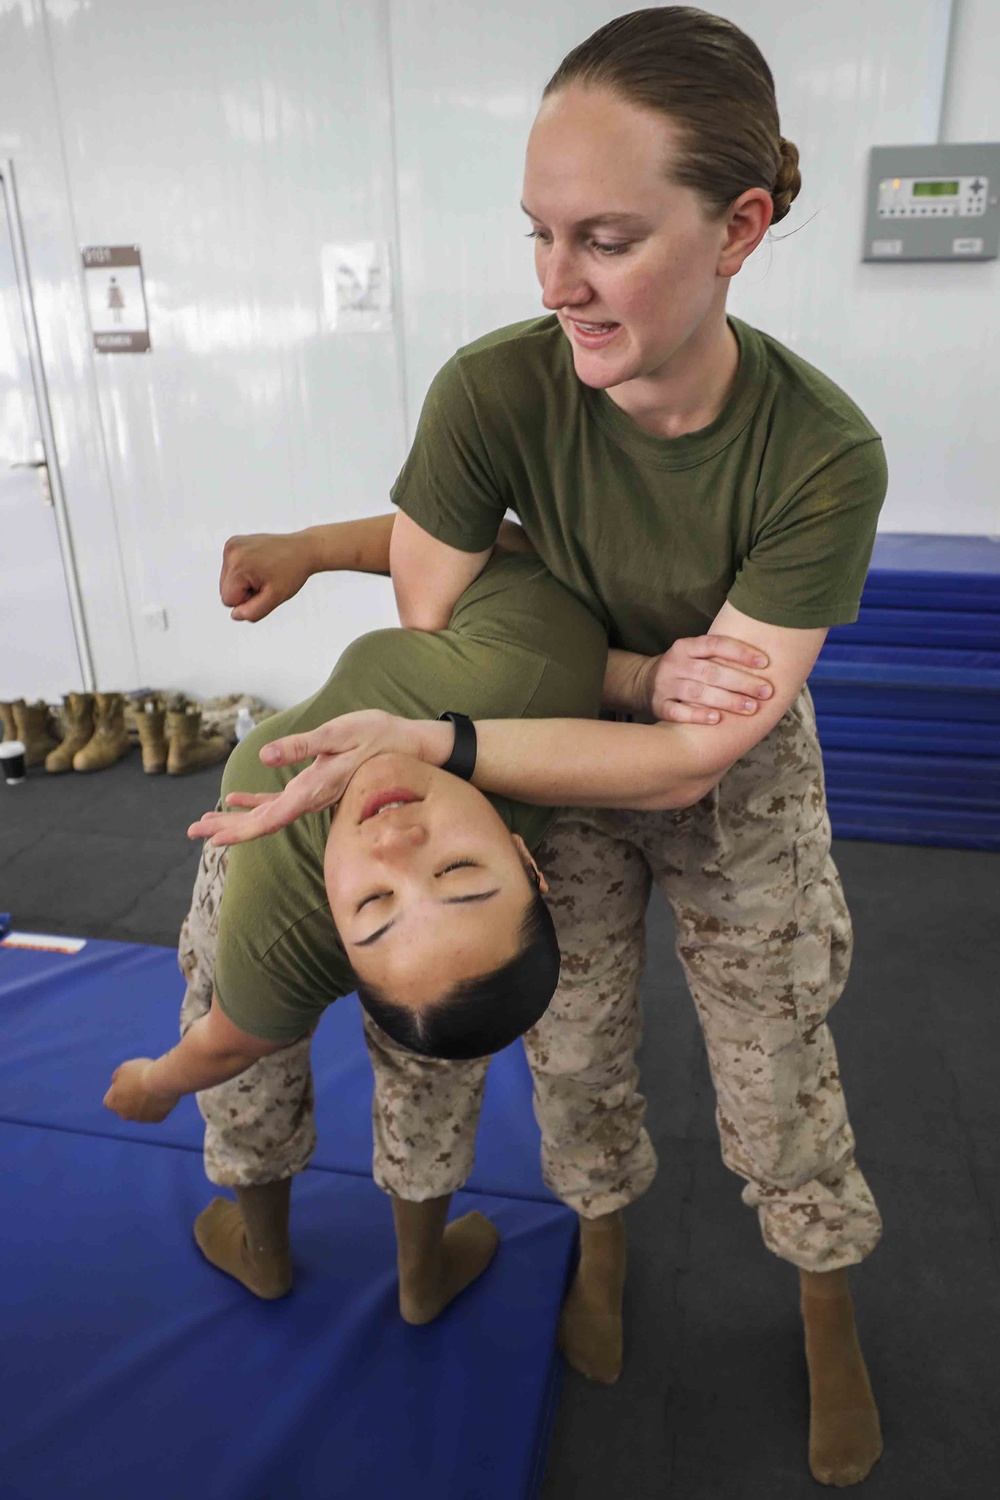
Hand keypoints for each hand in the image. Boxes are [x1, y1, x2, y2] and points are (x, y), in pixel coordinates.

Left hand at [103, 1059, 179, 1122]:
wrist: (162, 1082)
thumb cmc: (140, 1073)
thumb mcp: (124, 1068)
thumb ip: (117, 1076)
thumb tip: (117, 1081)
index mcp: (112, 1103)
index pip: (110, 1100)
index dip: (117, 1090)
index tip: (127, 1081)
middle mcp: (124, 1115)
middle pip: (125, 1108)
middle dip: (131, 1099)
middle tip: (140, 1084)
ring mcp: (141, 1118)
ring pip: (141, 1110)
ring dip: (145, 1102)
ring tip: (153, 1087)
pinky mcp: (156, 1119)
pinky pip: (156, 1112)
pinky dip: (158, 1104)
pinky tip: (162, 1093)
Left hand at [187, 710, 423, 845]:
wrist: (406, 745)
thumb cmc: (375, 735)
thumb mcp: (337, 734)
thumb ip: (301, 746)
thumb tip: (265, 757)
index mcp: (312, 790)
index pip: (270, 819)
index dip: (240, 830)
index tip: (212, 839)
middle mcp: (310, 799)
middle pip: (263, 823)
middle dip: (228, 828)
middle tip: (192, 832)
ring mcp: (312, 795)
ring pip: (267, 815)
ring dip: (236, 819)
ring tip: (205, 823)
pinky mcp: (315, 785)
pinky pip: (279, 802)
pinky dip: (256, 803)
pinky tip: (234, 801)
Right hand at [219, 531, 313, 621]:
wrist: (303, 549)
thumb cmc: (291, 573)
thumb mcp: (275, 598)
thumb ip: (253, 612)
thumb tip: (234, 615)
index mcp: (238, 565)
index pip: (228, 600)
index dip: (248, 600)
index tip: (265, 587)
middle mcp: (231, 551)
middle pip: (225, 590)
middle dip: (245, 591)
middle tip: (266, 580)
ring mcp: (231, 545)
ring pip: (227, 581)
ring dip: (244, 582)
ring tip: (264, 572)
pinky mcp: (234, 543)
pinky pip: (231, 569)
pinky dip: (243, 572)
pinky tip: (259, 565)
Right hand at [644, 635, 773, 723]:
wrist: (645, 683)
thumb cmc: (685, 670)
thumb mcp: (695, 655)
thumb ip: (720, 657)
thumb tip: (764, 664)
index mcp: (686, 646)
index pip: (715, 644)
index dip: (741, 652)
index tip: (765, 663)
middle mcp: (675, 664)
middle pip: (711, 672)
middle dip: (742, 682)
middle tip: (766, 691)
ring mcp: (665, 685)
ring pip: (697, 692)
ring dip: (727, 700)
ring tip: (750, 708)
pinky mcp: (659, 706)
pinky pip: (678, 711)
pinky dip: (697, 715)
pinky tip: (717, 719)